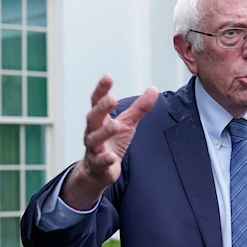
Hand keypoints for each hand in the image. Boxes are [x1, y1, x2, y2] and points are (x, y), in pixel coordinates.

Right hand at [61, 74, 158, 209]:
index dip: (101, 89)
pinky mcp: (98, 166)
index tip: (108, 76)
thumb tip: (153, 89)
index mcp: (100, 119)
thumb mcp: (127, 123)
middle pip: (93, 118)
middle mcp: (93, 132)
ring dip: (105, 132)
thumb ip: (139, 107)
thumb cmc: (112, 141)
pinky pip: (100, 162)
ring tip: (116, 125)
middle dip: (101, 108)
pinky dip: (105, 160)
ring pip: (95, 139)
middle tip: (112, 99)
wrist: (97, 170)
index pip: (97, 101)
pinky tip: (112, 158)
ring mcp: (94, 149)